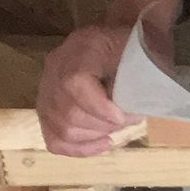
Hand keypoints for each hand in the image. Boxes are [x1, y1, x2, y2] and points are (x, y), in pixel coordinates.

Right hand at [37, 0, 182, 156]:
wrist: (119, 42)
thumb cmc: (135, 47)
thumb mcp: (143, 52)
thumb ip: (138, 77)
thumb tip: (133, 110)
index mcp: (82, 47)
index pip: (74, 82)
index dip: (99, 108)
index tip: (123, 117)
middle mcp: (56, 66)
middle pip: (68, 112)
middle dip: (103, 125)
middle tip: (128, 120)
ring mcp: (46, 88)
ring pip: (61, 129)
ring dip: (95, 136)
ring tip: (117, 128)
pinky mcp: (46, 108)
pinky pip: (54, 138)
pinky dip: (79, 148)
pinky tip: (102, 144)